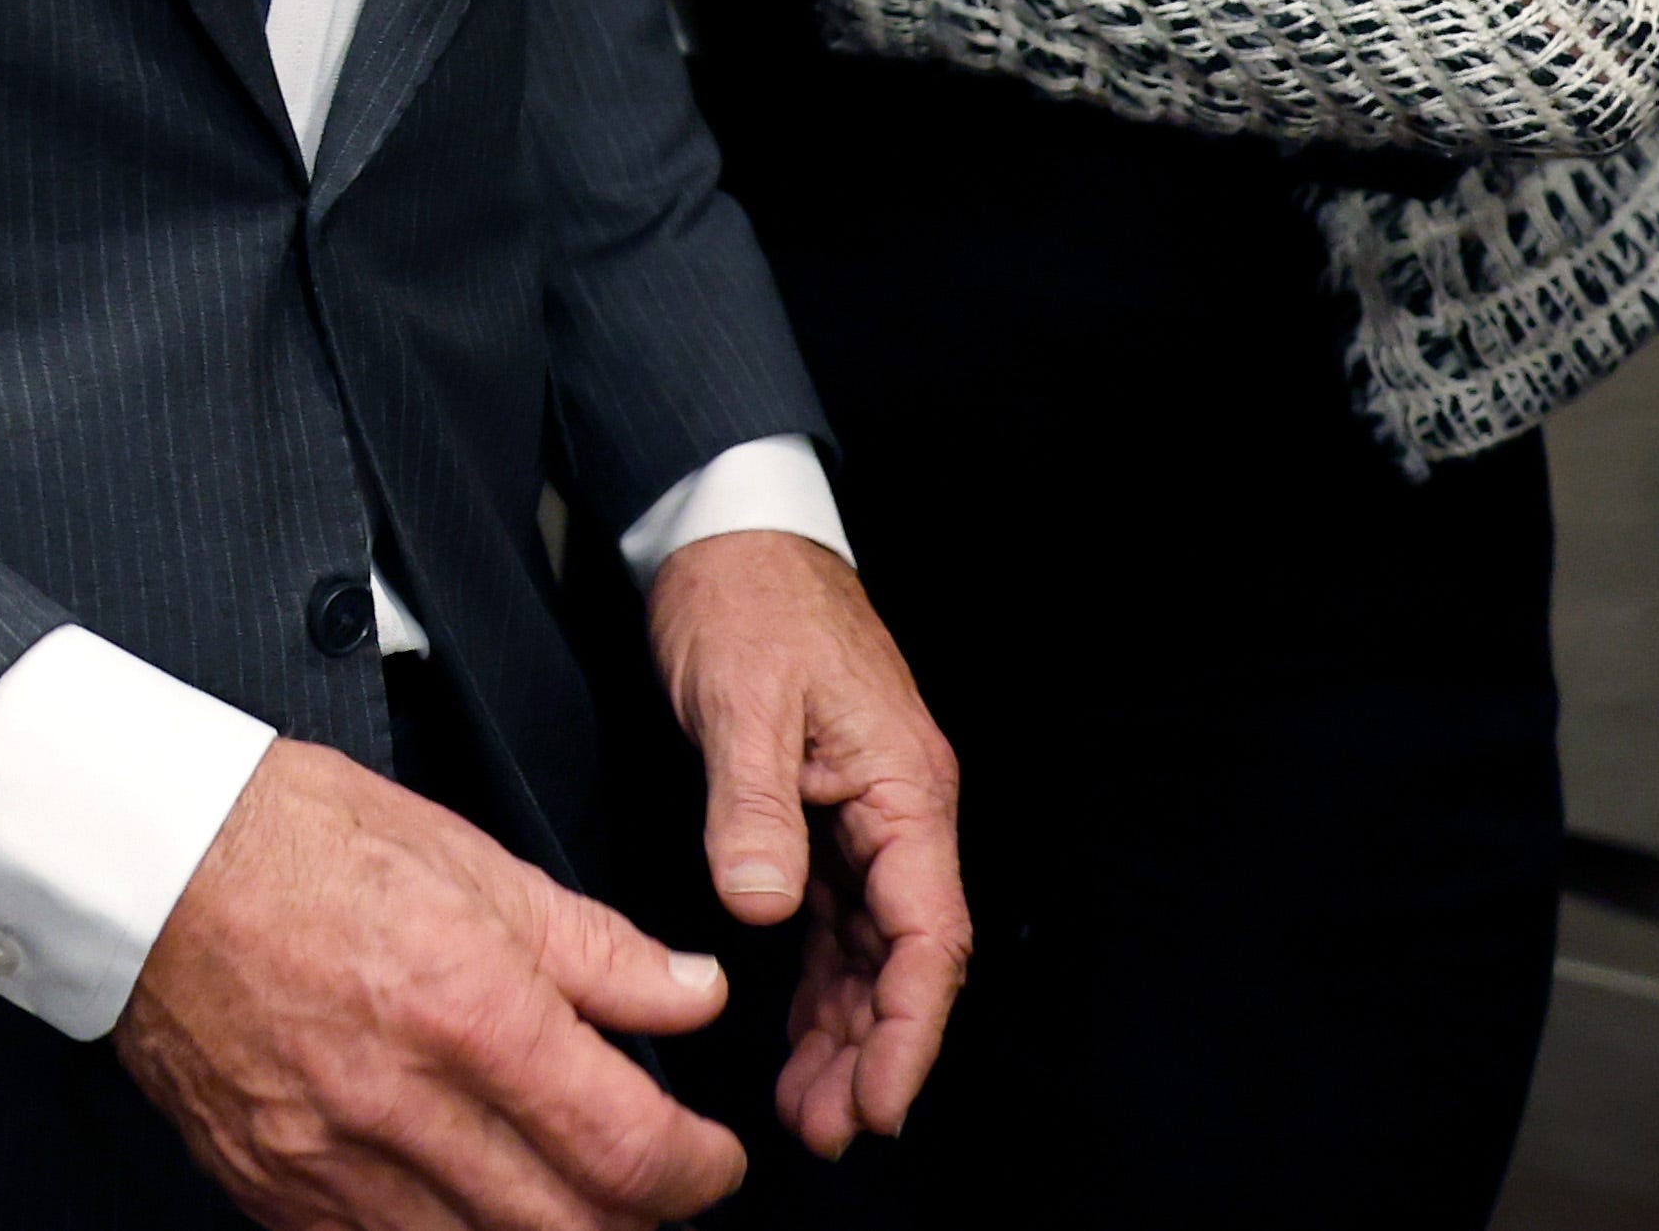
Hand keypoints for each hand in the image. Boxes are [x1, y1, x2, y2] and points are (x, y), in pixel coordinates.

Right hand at [118, 742, 744, 1230]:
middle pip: (571, 1229)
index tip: (709, 1159)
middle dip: (640, 1221)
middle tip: (652, 1184)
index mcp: (463, 1006)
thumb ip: (593, 947)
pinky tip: (466, 1201)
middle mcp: (401, 1101)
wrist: (139, 861)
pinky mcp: (275, 1190)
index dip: (697, 1172)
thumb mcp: (467, 857)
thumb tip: (691, 993)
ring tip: (566, 1194)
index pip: (626, 1148)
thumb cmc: (287, 837)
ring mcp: (331, 1161)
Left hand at [642, 531, 966, 1157]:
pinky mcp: (822, 813)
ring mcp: (861, 814)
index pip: (927, 935)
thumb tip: (761, 903)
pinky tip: (797, 1033)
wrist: (731, 532)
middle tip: (826, 1127)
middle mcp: (897, 808)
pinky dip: (819, 981)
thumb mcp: (742, 700)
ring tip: (807, 1106)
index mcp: (903, 786)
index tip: (878, 1101)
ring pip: (869, 949)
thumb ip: (753, 808)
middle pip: (906, 958)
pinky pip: (833, 919)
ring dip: (845, 1029)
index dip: (908, 1029)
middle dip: (874, 1051)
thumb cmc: (748, 597)